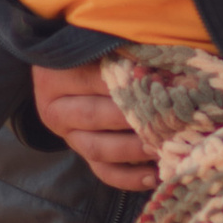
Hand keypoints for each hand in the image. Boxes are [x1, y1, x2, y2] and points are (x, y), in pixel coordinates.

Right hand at [32, 53, 158, 190]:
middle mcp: (56, 109)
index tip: (161, 83)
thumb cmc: (94, 53)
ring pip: (98, 148)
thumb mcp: (100, 45)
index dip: (127, 83)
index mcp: (56, 77)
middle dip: (132, 120)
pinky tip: (154, 175)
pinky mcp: (82, 154)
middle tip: (165, 120)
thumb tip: (162, 64)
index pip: (94, 80)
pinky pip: (103, 172)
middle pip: (95, 116)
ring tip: (161, 147)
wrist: (65, 71)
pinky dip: (129, 178)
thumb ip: (123, 51)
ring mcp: (68, 136)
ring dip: (132, 150)